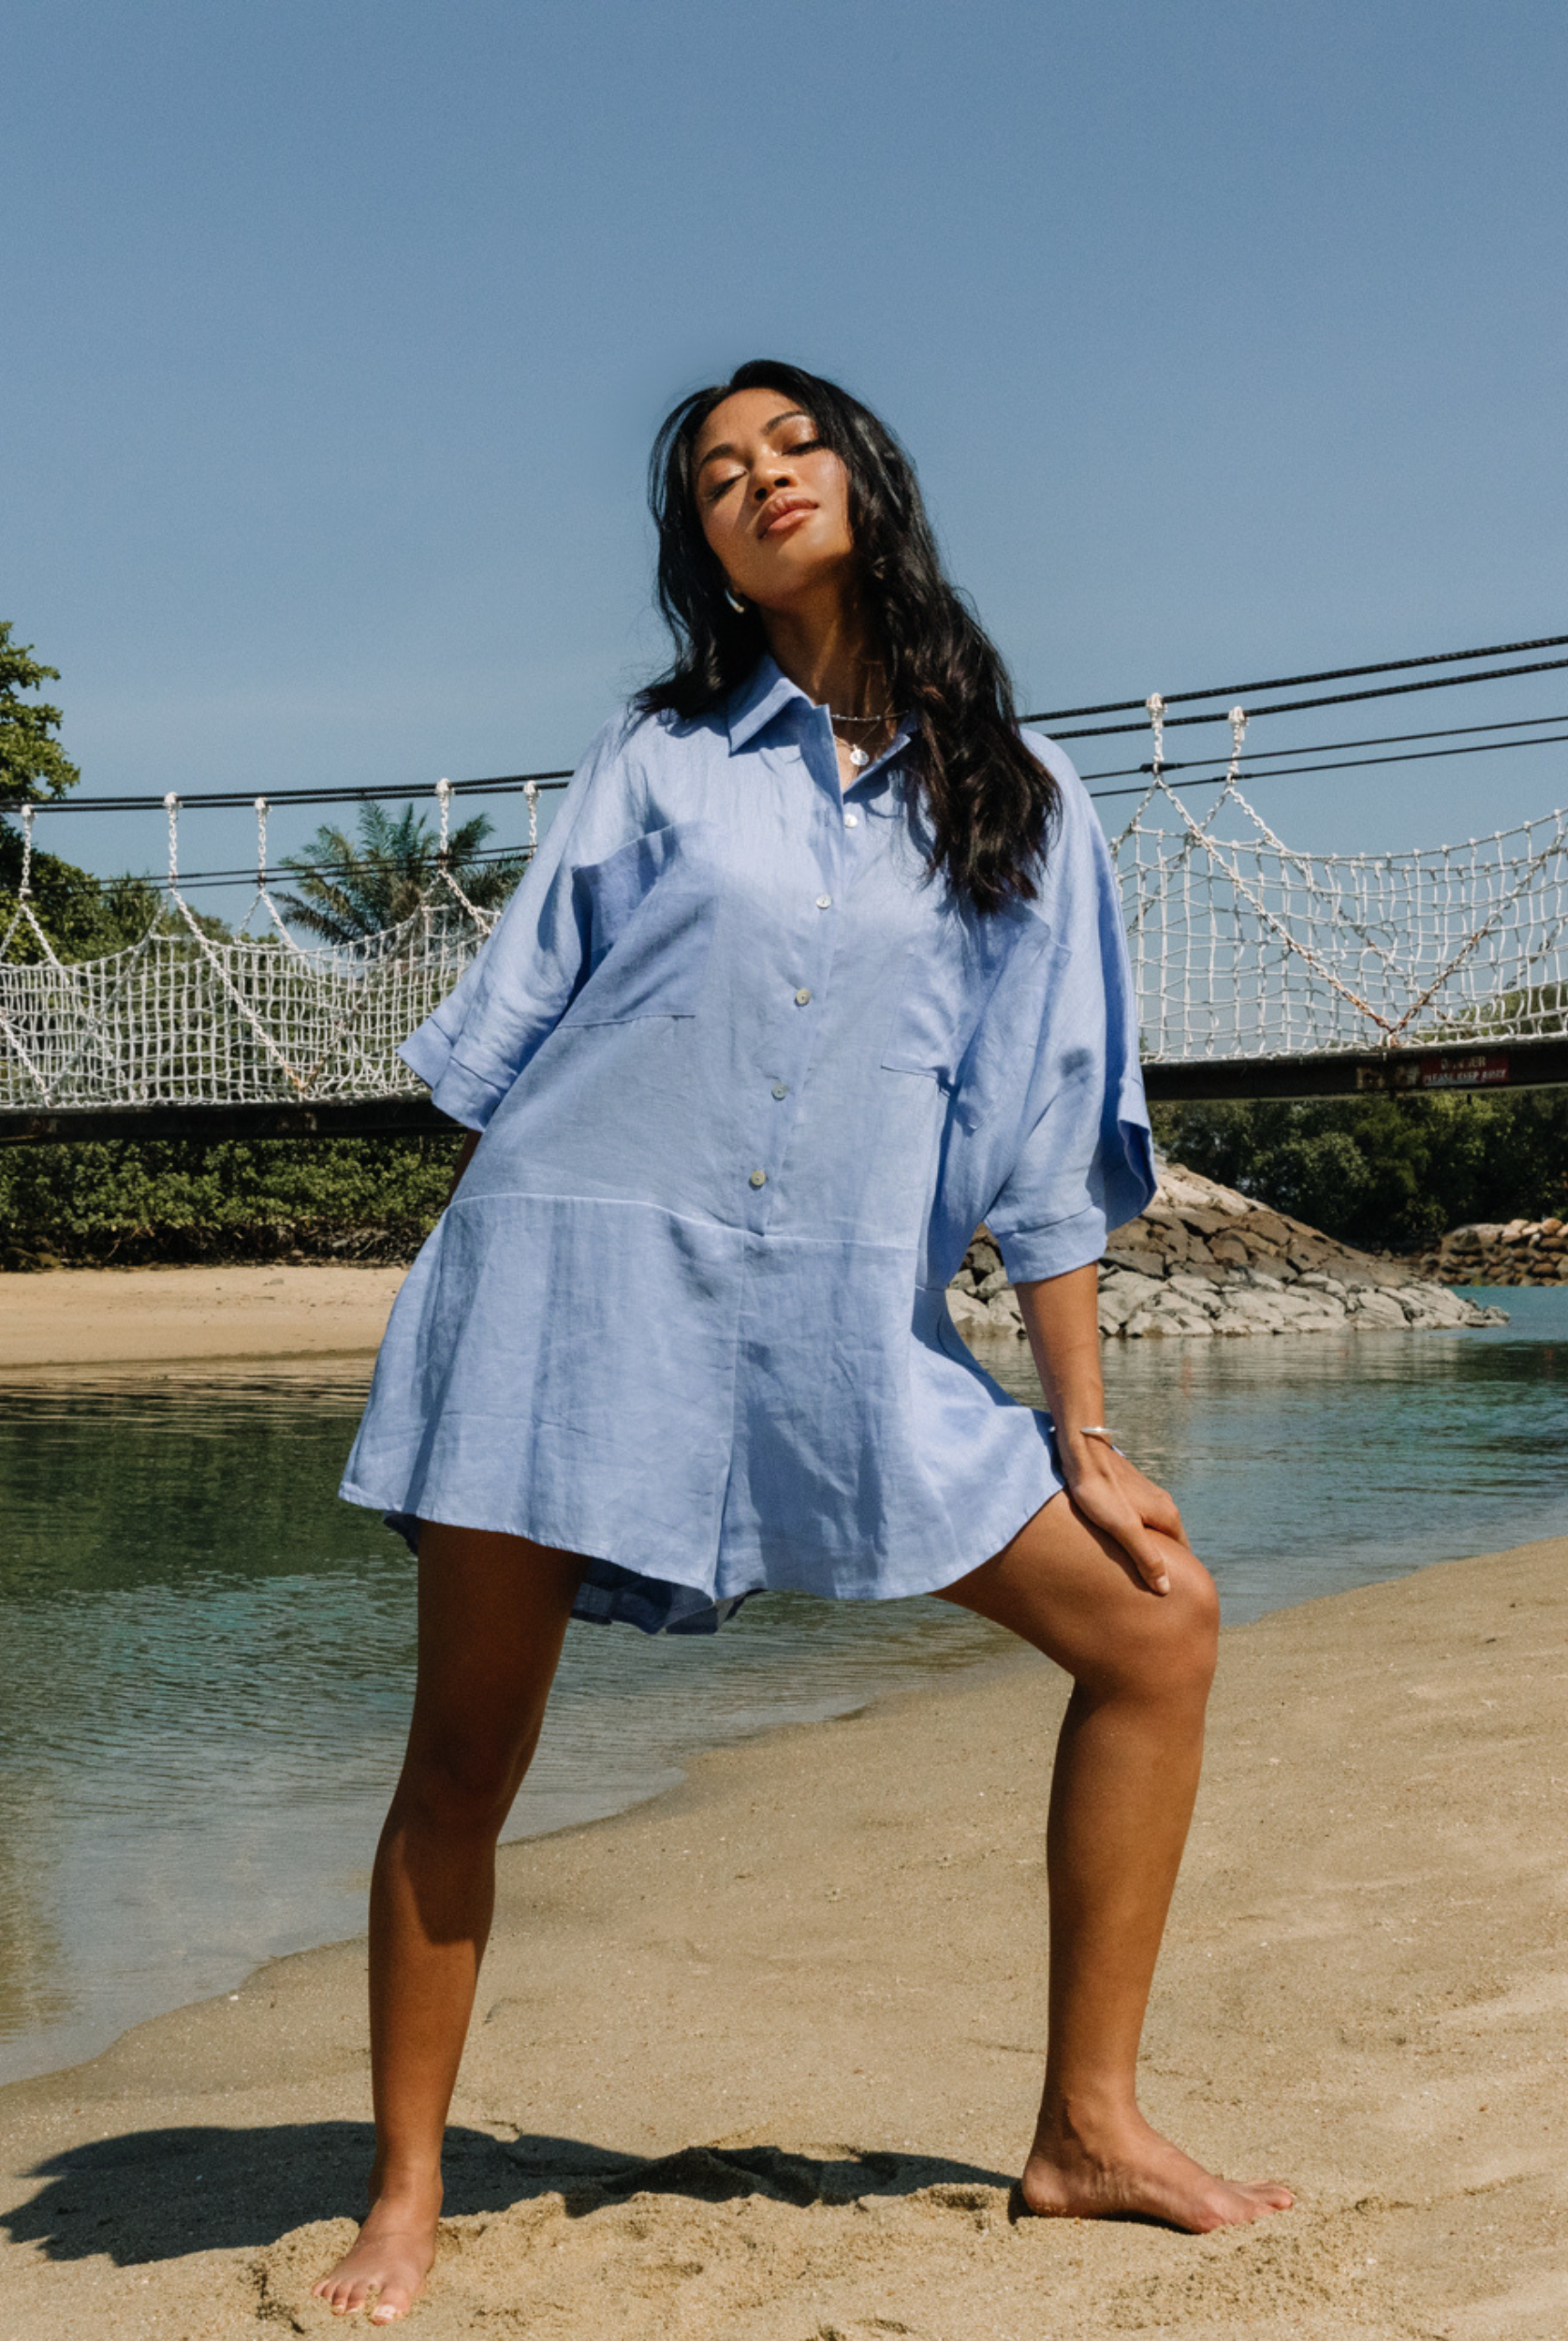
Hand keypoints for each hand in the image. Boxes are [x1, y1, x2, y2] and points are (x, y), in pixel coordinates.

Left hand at [1058, 1435, 1187, 1594]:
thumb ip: (1146, 1557)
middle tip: (1145, 1582)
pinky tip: (1119, 1539)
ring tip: (1131, 1564)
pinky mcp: (1131, 1490)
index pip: (1183, 1552)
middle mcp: (1164, 1504)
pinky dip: (1135, 1531)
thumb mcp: (1124, 1529)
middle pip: (1170, 1540)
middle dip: (1162, 1560)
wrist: (1083, 1452)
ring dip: (1147, 1545)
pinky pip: (1140, 1517)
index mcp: (1168, 1516)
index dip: (1176, 1571)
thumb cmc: (1100, 1491)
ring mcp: (1148, 1495)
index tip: (1163, 1589)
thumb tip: (1165, 1588)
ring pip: (1154, 1528)